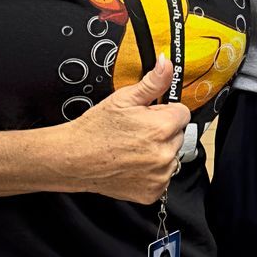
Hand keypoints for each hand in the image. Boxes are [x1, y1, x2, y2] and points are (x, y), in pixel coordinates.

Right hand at [60, 59, 186, 202]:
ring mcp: (160, 176)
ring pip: (172, 157)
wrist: (74, 159)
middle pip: (178, 136)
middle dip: (163, 132)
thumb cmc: (95, 130)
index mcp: (161, 128)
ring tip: (133, 149)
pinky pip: (162, 178)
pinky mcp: (153, 192)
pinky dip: (151, 172)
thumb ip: (152, 83)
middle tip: (137, 133)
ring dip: (159, 153)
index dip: (165, 112)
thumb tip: (166, 64)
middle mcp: (165, 154)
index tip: (149, 116)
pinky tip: (132, 165)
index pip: (182, 114)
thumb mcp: (123, 99)